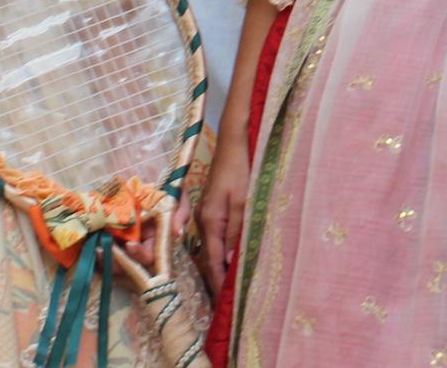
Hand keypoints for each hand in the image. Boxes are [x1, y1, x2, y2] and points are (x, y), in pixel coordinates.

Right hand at [195, 126, 249, 293]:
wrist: (233, 143)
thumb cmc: (241, 169)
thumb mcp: (244, 202)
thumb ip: (237, 232)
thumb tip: (231, 261)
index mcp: (210, 221)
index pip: (213, 261)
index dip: (218, 282)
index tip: (226, 303)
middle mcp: (202, 220)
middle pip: (209, 257)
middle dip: (217, 279)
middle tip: (229, 301)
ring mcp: (205, 214)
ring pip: (211, 248)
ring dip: (219, 266)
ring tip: (230, 286)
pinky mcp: (211, 209)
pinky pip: (214, 237)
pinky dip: (221, 251)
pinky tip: (229, 259)